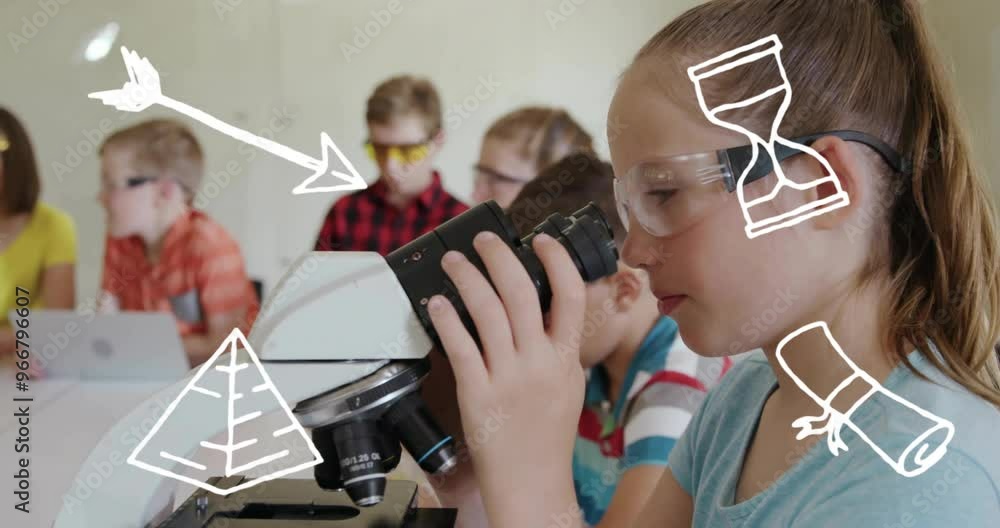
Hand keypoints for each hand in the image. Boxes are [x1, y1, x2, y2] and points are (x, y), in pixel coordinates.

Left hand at [427, 231, 586, 527]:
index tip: (541, 240)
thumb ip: (558, 348)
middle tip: (483, 241)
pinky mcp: (477, 393)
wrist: (531, 482)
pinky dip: (447, 318)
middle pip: (521, 292)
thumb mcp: (568, 386)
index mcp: (565, 359)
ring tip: (454, 263)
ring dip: (467, 278)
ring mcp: (507, 378)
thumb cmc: (547, 436)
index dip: (557, 261)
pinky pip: (460, 346)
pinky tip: (438, 303)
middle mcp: (539, 363)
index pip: (571, 296)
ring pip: (486, 311)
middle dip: (499, 257)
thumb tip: (544, 308)